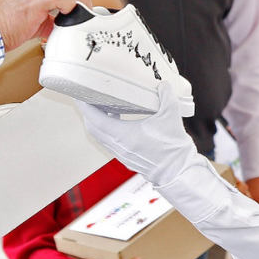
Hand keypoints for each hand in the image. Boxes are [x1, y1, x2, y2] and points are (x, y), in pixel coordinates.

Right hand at [0, 0, 90, 49]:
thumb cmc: (2, 23)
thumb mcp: (30, 12)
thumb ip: (49, 14)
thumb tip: (65, 24)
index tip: (80, 13)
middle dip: (82, 4)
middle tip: (81, 20)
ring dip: (79, 7)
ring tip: (76, 21)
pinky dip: (70, 7)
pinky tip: (67, 18)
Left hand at [78, 82, 198, 185]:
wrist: (179, 173)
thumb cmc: (173, 149)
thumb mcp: (171, 116)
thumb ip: (166, 96)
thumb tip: (162, 85)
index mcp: (123, 136)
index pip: (95, 119)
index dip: (85, 106)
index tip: (79, 95)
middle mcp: (118, 147)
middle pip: (93, 128)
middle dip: (87, 112)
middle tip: (87, 97)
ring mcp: (122, 154)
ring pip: (100, 136)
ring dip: (97, 122)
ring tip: (102, 106)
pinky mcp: (127, 158)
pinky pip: (109, 142)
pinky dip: (107, 130)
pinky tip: (117, 121)